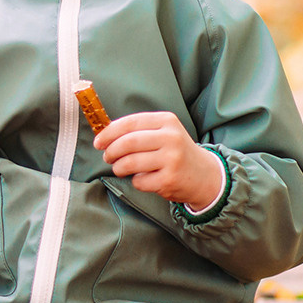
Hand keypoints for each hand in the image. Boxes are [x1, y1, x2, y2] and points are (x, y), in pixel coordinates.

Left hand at [95, 112, 223, 209]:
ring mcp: (172, 159)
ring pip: (130, 163)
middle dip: (111, 151)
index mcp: (167, 121)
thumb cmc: (175, 152)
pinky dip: (135, 181)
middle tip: (107, 157)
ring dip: (118, 167)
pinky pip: (139, 181)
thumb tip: (103, 134)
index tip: (99, 141)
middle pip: (128, 143)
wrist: (204, 175)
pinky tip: (143, 178)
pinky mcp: (169, 179)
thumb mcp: (164, 132)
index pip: (130, 123)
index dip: (109, 132)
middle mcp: (171, 138)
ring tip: (119, 168)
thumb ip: (138, 130)